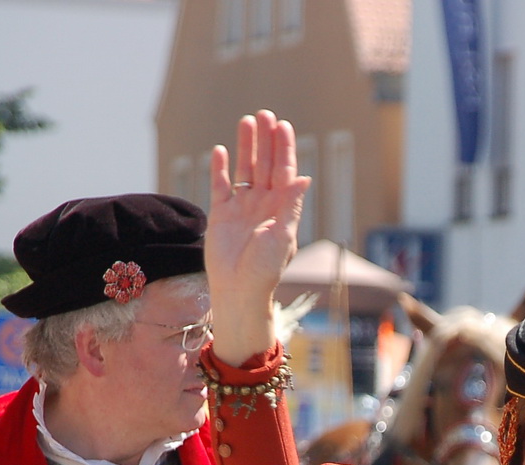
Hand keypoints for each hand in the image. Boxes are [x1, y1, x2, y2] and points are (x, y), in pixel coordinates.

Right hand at [205, 109, 311, 366]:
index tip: (283, 126)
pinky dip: (219, 168)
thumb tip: (305, 177)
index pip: (285, 171)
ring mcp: (242, 207)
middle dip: (266, 140)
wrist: (238, 290)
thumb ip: (291, 205)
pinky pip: (220, 185)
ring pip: (244, 169)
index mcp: (282, 208)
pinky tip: (220, 150)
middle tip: (265, 114)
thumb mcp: (283, 235)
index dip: (285, 149)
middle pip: (266, 164)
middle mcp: (263, 203)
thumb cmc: (266, 269)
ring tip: (246, 122)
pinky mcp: (221, 213)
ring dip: (245, 147)